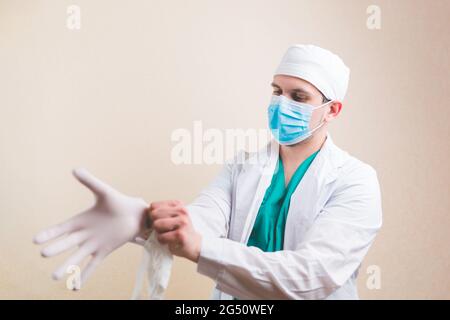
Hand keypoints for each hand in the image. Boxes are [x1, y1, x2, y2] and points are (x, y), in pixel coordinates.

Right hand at [33, 168, 148, 286]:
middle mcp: (85, 234)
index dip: (50, 234)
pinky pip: (93, 265)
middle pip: (68, 243)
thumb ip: (90, 182)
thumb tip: (75, 169)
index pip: (62, 228)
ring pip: (78, 257)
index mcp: (82, 220)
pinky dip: (85, 275)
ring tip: (55, 277)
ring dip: (67, 266)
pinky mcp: (105, 250)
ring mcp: (94, 244)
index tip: (36, 240)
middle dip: (56, 249)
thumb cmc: (120, 202)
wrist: (137, 214)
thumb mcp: (104, 192)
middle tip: (44, 255)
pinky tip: (76, 287)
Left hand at [148, 200, 201, 262]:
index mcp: (178, 204)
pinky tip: (170, 241)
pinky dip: (162, 241)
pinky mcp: (181, 235)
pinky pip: (161, 237)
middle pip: (154, 214)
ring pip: (157, 224)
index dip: (152, 216)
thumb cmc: (180, 231)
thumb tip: (142, 217)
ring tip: (167, 235)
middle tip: (163, 230)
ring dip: (158, 232)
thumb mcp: (172, 217)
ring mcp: (182, 222)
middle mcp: (182, 211)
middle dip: (154, 224)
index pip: (153, 206)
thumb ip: (160, 213)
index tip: (159, 222)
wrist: (194, 244)